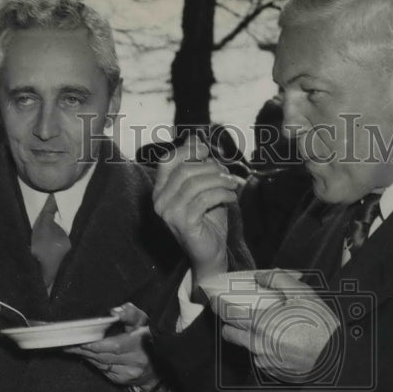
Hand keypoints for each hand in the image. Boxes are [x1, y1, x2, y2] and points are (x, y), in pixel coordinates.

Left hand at [66, 302, 160, 388]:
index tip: (81, 340)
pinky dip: (93, 362)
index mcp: (140, 344)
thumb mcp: (142, 321)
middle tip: (68, 342)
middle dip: (85, 349)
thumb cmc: (146, 338)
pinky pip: (103, 370)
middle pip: (104, 355)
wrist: (157, 366)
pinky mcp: (122, 380)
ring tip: (70, 347)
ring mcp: (129, 373)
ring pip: (101, 363)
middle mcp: (136, 361)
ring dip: (85, 355)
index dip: (97, 344)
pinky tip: (84, 355)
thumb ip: (129, 313)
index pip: (115, 345)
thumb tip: (114, 311)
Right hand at [152, 137, 240, 281]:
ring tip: (232, 184)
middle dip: (210, 168)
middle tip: (228, 174)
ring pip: (195, 184)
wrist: (210, 252)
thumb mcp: (203, 188)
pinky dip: (221, 194)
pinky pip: (204, 199)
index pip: (167, 161)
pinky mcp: (183, 224)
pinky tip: (232, 197)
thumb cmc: (207, 220)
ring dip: (219, 180)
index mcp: (161, 190)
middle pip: (184, 170)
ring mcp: (169, 213)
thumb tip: (196, 139)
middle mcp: (160, 201)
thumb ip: (197, 166)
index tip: (207, 151)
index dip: (187, 151)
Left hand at [219, 270, 340, 381]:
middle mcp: (257, 344)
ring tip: (265, 327)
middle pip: (228, 334)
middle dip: (230, 323)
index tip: (215, 300)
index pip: (227, 314)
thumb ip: (278, 280)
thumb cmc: (321, 326)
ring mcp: (262, 360)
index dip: (218, 305)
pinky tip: (279, 341)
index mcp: (262, 323)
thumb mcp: (304, 294)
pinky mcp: (270, 371)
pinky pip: (257, 357)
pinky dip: (262, 348)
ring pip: (242, 346)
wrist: (336, 358)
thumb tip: (260, 276)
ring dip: (247, 336)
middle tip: (239, 314)